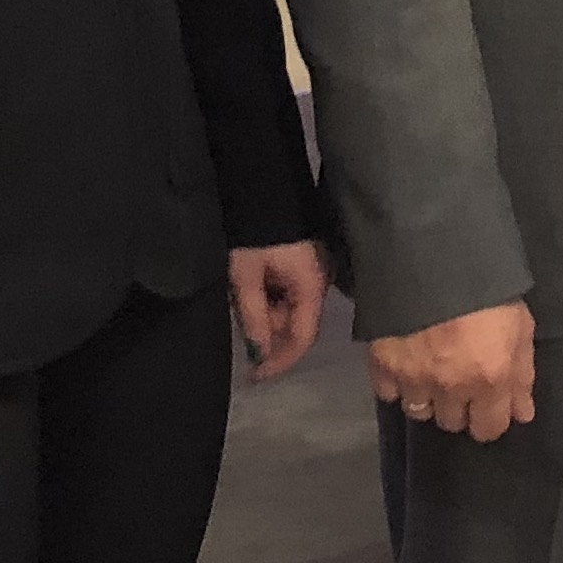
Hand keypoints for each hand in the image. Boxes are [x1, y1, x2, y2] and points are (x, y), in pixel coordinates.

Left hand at [228, 241, 329, 381]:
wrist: (267, 185)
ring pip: (293, 309)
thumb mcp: (246, 276)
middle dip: (269, 334)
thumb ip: (253, 316)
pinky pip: (292, 293)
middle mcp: (321, 283)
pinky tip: (254, 290)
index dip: (280, 361)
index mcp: (311, 287)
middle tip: (241, 330)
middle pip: (298, 324)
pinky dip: (272, 299)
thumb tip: (258, 352)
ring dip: (268, 315)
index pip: (302, 337)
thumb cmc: (255, 234)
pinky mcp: (307, 264)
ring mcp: (316, 273)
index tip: (256, 377)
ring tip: (243, 300)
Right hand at [368, 300, 537, 443]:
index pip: (488, 430)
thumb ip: (522, 375)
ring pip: (419, 411)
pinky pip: (388, 392)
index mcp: (490, 379)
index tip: (487, 408)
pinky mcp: (381, 365)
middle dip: (458, 406)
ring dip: (427, 397)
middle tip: (459, 380)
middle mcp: (451, 387)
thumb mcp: (520, 326)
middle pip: (451, 422)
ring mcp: (413, 378)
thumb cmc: (489, 288)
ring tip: (431, 372)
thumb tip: (522, 414)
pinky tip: (406, 363)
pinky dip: (396, 383)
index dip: (489, 421)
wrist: (434, 254)